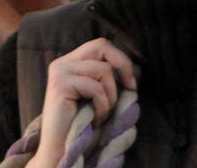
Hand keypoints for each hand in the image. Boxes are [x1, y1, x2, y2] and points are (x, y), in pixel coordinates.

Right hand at [26, 38, 136, 167]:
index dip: (120, 60)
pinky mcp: (60, 84)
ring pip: (103, 70)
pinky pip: (96, 88)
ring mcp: (59, 71)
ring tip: (102, 113)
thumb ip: (110, 79)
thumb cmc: (82, 126)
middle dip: (122, 65)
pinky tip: (95, 119)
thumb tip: (137, 69)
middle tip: (130, 89)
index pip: (100, 45)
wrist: (62, 151)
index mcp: (70, 63)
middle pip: (101, 46)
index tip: (131, 84)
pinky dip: (102, 106)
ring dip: (111, 96)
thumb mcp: (99, 97)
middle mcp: (62, 62)